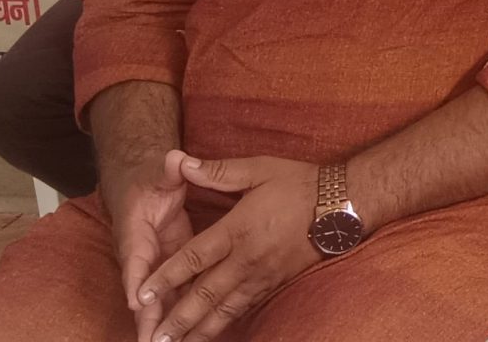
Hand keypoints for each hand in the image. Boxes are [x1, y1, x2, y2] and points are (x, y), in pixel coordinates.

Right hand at [101, 147, 191, 341]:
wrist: (143, 186)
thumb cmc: (152, 180)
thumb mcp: (161, 172)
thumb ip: (169, 169)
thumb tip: (175, 159)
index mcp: (136, 233)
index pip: (134, 259)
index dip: (136, 280)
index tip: (138, 302)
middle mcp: (141, 255)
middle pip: (142, 291)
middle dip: (146, 318)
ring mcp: (154, 265)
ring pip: (156, 300)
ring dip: (158, 325)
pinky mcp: (169, 270)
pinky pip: (170, 296)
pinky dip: (173, 317)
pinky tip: (182, 338)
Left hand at [135, 154, 320, 341]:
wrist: (345, 204)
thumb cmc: (301, 183)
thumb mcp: (260, 168)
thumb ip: (218, 171)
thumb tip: (182, 163)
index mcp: (238, 230)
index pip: (193, 259)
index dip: (166, 279)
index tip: (142, 296)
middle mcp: (247, 259)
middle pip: (205, 295)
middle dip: (177, 319)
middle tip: (153, 339)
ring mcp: (262, 275)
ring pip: (224, 310)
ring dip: (198, 331)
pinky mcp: (274, 283)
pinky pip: (244, 308)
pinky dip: (224, 324)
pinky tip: (210, 334)